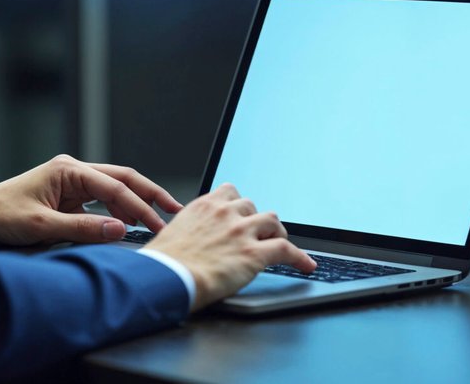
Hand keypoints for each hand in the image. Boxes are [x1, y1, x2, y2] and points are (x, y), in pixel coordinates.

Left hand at [0, 154, 181, 245]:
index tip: (159, 224)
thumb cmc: (2, 216)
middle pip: (122, 179)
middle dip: (149, 195)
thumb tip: (120, 230)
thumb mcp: (41, 226)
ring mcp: (72, 182)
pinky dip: (119, 212)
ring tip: (158, 222)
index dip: (139, 206)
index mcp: (68, 170)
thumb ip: (82, 229)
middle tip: (175, 210)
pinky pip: (102, 201)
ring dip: (135, 205)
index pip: (115, 187)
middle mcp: (73, 171)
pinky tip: (130, 224)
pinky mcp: (69, 196)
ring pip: (115, 189)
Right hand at [147, 184, 315, 309]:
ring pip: (273, 222)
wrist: (166, 277)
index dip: (239, 204)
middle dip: (257, 221)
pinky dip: (299, 257)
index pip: (230, 192)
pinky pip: (286, 249)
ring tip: (278, 244)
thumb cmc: (163, 263)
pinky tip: (305, 264)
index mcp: (204, 206)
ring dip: (276, 233)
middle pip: (254, 207)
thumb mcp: (172, 234)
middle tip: (259, 235)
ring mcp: (242, 231)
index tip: (242, 212)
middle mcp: (225, 213)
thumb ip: (190, 229)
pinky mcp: (254, 253)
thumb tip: (191, 240)